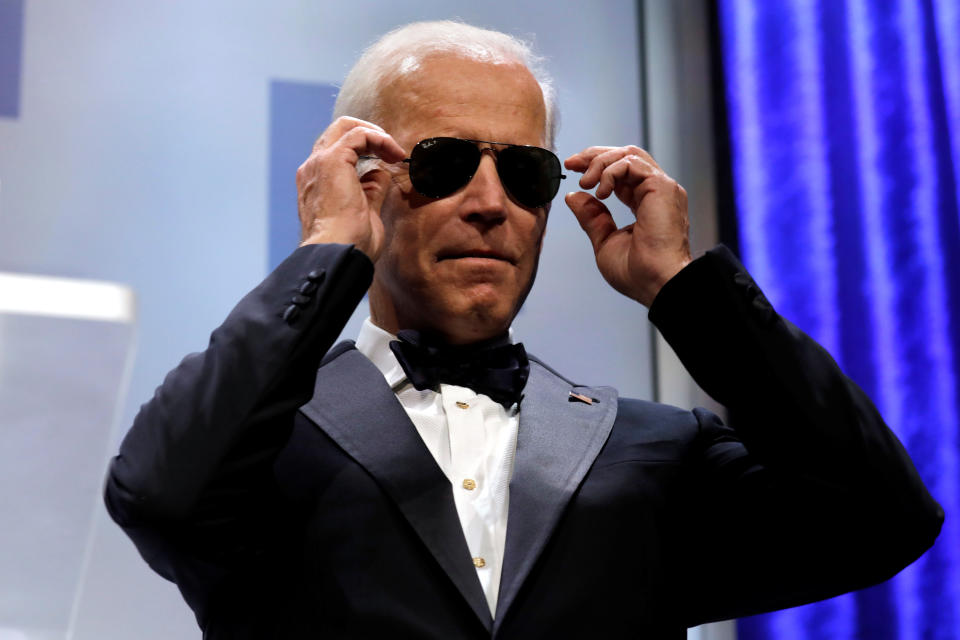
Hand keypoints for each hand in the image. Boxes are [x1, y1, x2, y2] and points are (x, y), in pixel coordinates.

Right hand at [296, 116, 405, 260]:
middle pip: (339, 132)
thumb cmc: (351, 244)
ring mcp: (319, 163)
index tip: (388, 162)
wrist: (338, 253)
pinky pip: (359, 134)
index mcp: (316, 182)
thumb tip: (380, 172)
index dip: (365, 150)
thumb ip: (371, 189)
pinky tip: (394, 154)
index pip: (337, 151)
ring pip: (346, 127)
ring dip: (376, 135)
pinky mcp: (333, 160)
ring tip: (396, 152)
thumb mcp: (365, 212)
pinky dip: (380, 138)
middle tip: (392, 151)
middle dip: (369, 134)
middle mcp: (313, 169)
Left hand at [564, 145, 691, 306]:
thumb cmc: (638, 273)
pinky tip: (600, 192)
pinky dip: (610, 172)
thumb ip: (592, 218)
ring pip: (628, 155)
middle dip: (594, 155)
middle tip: (571, 164)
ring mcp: (662, 188)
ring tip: (585, 182)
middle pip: (625, 156)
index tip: (573, 169)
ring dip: (600, 162)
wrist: (657, 283)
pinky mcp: (662, 187)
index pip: (621, 172)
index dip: (596, 166)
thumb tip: (574, 196)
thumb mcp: (605, 241)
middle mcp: (656, 192)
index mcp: (645, 204)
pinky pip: (631, 163)